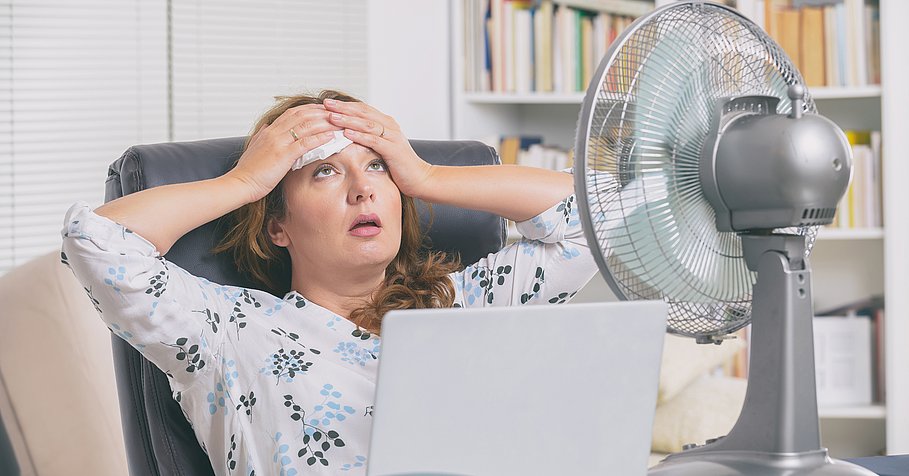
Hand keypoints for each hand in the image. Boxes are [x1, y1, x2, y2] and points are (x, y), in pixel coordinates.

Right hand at [227, 104, 341, 201]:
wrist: (240, 183)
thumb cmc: (248, 170)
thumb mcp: (254, 147)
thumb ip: (262, 135)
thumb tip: (266, 126)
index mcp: (269, 131)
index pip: (293, 113)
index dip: (310, 109)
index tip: (323, 109)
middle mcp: (274, 132)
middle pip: (303, 115)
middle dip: (321, 112)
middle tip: (337, 112)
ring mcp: (279, 142)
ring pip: (306, 126)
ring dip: (325, 123)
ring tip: (340, 123)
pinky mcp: (283, 155)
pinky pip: (306, 143)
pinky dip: (320, 138)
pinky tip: (332, 136)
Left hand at [323, 99, 433, 197]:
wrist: (421, 178)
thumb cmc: (401, 166)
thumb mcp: (383, 149)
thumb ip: (370, 140)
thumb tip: (348, 136)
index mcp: (386, 124)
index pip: (362, 109)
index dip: (345, 105)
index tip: (328, 103)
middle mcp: (390, 126)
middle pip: (363, 113)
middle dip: (343, 108)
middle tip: (326, 104)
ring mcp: (393, 137)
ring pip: (367, 124)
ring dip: (348, 120)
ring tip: (331, 117)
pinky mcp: (393, 150)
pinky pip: (374, 140)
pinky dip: (359, 136)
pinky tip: (346, 134)